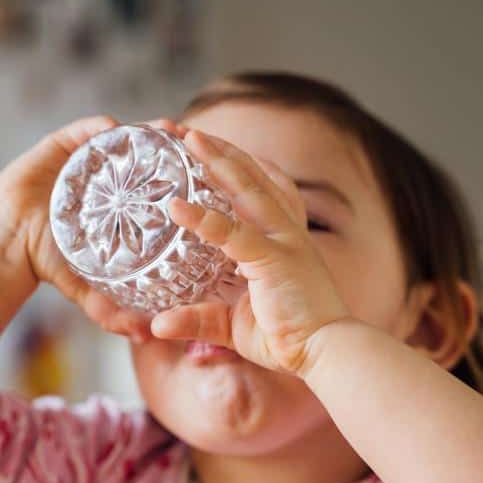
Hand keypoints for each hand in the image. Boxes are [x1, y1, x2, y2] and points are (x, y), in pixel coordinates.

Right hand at [0, 116, 185, 341]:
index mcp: (122, 204)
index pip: (162, 184)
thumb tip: (141, 335)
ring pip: (122, 138)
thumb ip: (110, 310)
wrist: (5, 244)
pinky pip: (84, 131)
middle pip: (149, 154)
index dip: (186, 177)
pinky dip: (100, 128)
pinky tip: (115, 130)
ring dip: (146, 130)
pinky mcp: (60, 147)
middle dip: (173, 147)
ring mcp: (86, 159)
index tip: (210, 177)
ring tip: (167, 129)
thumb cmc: (46, 260)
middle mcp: (109, 178)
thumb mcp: (86, 287)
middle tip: (196, 145)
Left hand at [150, 130, 351, 376]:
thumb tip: (156, 325)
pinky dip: (204, 219)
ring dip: (217, 161)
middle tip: (187, 128)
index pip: (255, 189)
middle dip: (219, 150)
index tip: (203, 148)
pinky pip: (234, 234)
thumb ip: (197, 320)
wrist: (326, 353)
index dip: (230, 166)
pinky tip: (177, 207)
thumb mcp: (232, 326)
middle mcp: (284, 231)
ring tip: (188, 137)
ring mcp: (282, 241)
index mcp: (279, 239)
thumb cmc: (288, 338)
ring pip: (247, 190)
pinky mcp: (275, 259)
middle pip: (251, 176)